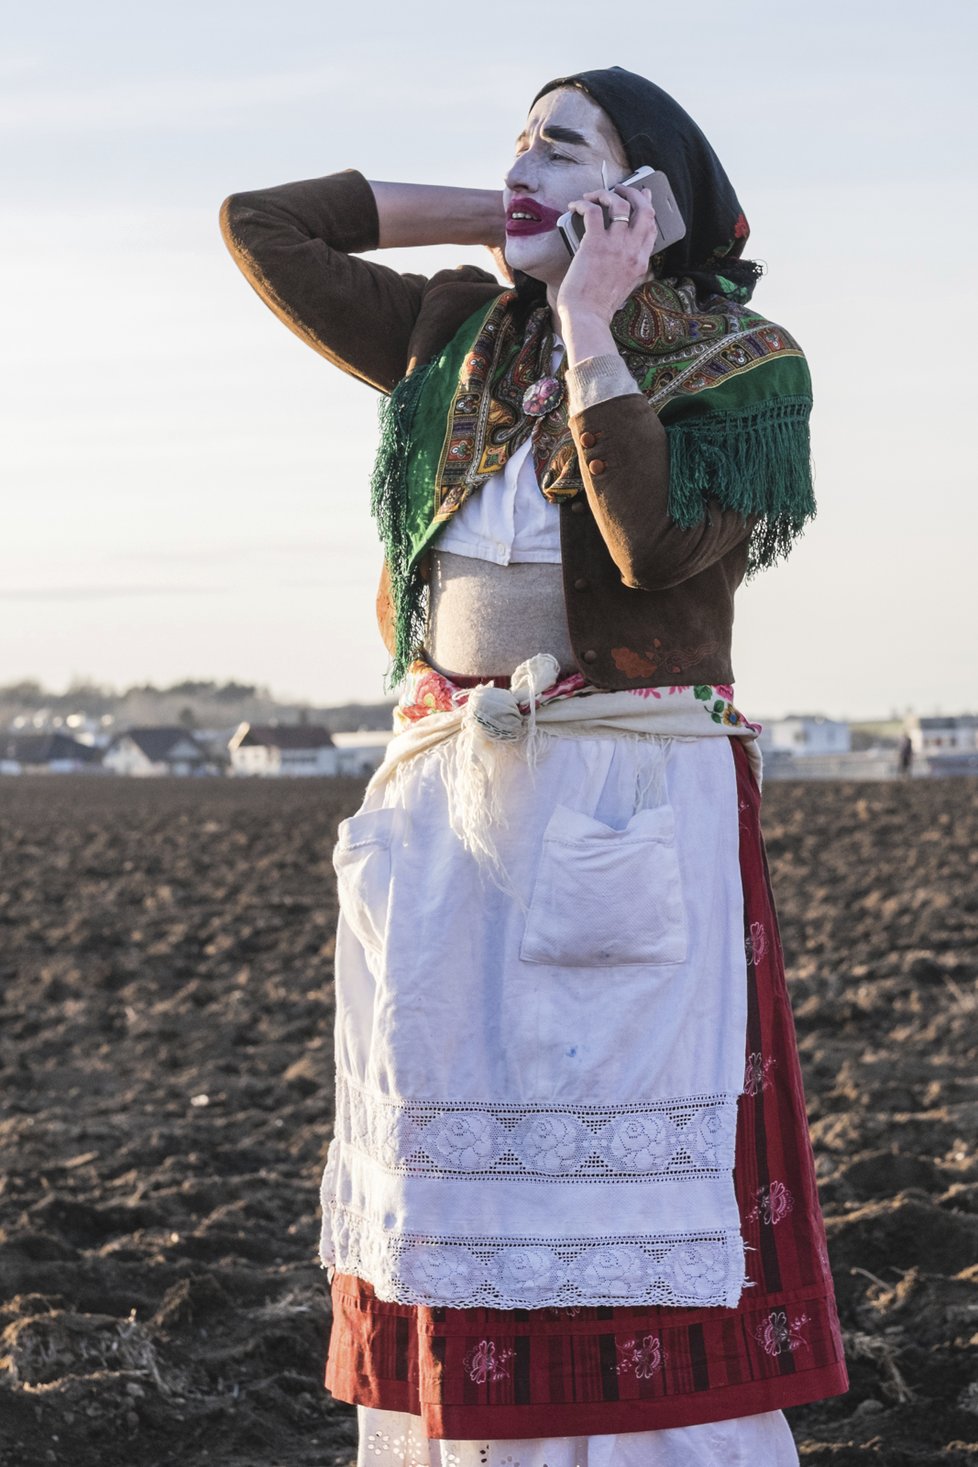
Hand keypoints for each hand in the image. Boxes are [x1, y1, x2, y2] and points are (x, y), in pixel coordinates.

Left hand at [554, 183, 658, 326]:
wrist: (586, 318)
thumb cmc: (598, 307)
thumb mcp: (624, 287)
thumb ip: (627, 268)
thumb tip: (620, 253)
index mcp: (641, 263)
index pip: (652, 228)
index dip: (647, 208)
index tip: (642, 197)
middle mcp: (632, 252)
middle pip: (644, 209)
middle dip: (634, 192)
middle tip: (621, 187)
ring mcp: (615, 246)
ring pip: (620, 204)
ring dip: (607, 193)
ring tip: (595, 195)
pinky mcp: (595, 244)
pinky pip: (593, 211)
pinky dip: (584, 203)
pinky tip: (576, 206)